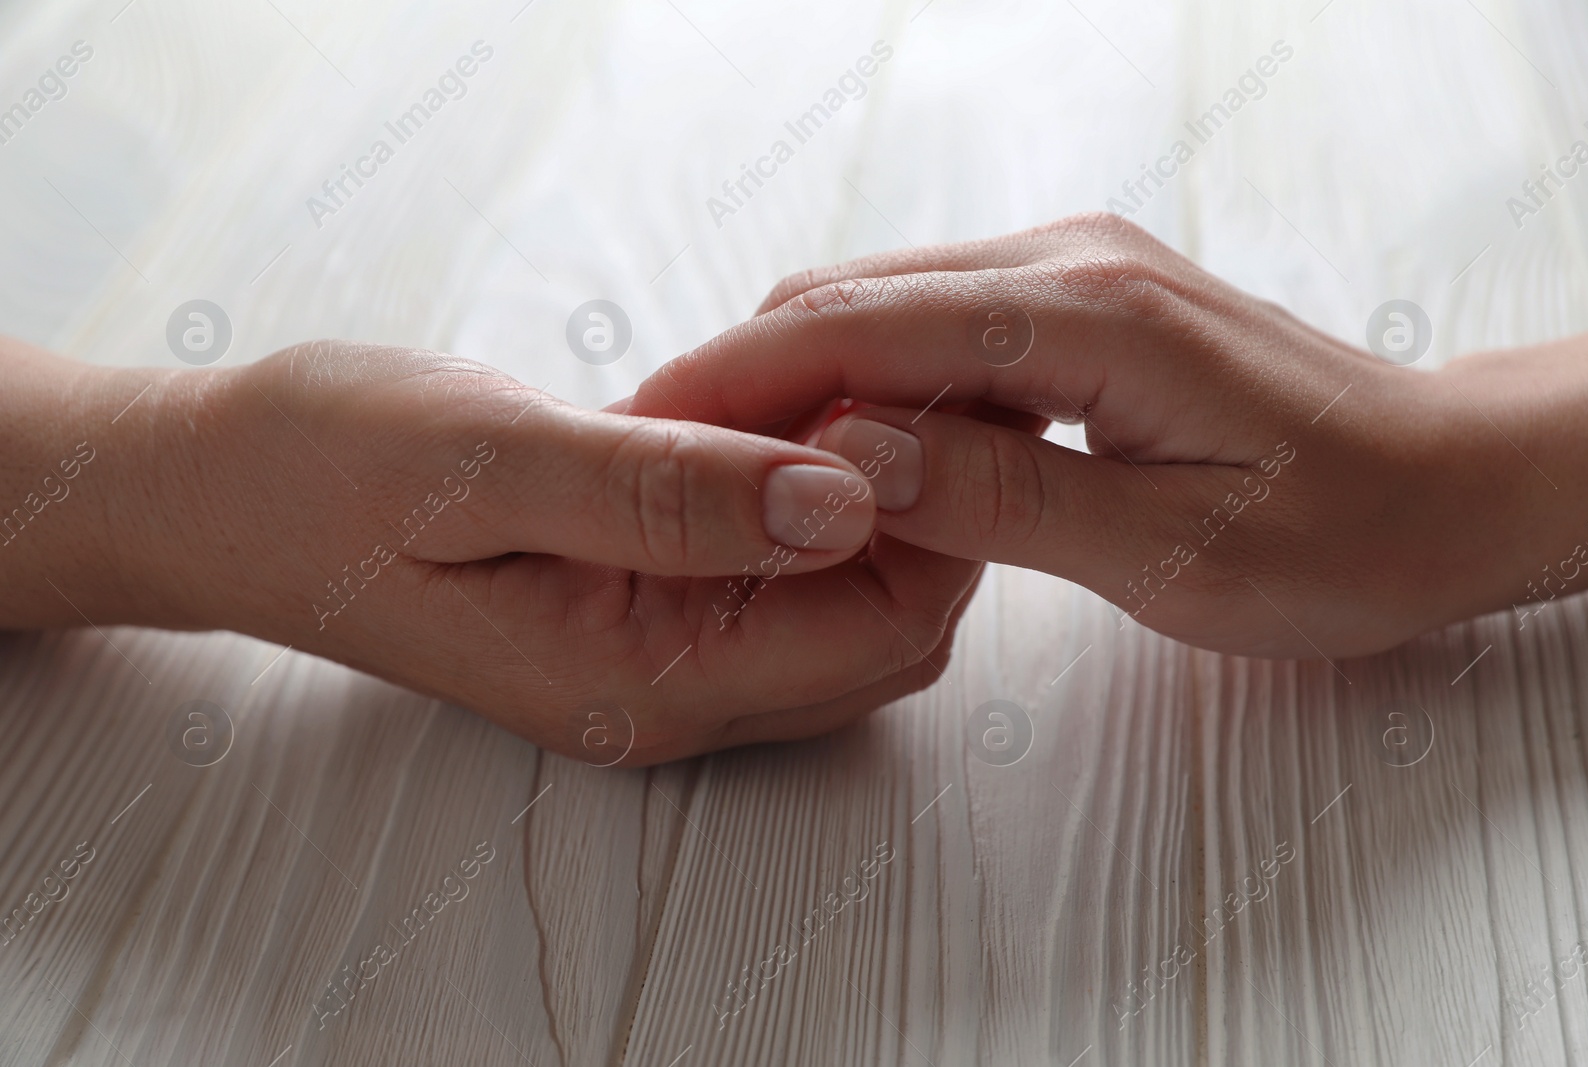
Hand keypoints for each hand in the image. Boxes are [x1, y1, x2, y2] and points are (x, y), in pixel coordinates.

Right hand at [0, 339, 980, 763]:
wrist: (230, 494)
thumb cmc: (333, 469)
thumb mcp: (490, 461)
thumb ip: (665, 492)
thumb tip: (841, 501)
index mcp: (646, 680)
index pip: (886, 624)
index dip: (936, 507)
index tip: (909, 382)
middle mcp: (677, 700)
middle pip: (896, 629)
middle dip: (928, 507)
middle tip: (880, 375)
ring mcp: (668, 670)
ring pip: (856, 610)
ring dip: (877, 504)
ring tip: (824, 390)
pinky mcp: (652, 625)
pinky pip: (792, 586)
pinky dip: (818, 506)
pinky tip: (774, 423)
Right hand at [623, 213, 1587, 658]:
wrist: (1445, 481)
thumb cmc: (1337, 530)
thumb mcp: (1170, 548)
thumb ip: (1002, 498)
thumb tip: (847, 459)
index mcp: (1084, 314)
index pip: (858, 327)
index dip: (734, 381)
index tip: (636, 430)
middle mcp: (1068, 263)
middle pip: (851, 295)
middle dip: (739, 372)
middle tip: (649, 456)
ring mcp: (1073, 271)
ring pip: (883, 303)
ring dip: (792, 375)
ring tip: (715, 460)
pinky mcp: (1079, 302)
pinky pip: (934, 324)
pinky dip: (861, 375)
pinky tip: (829, 441)